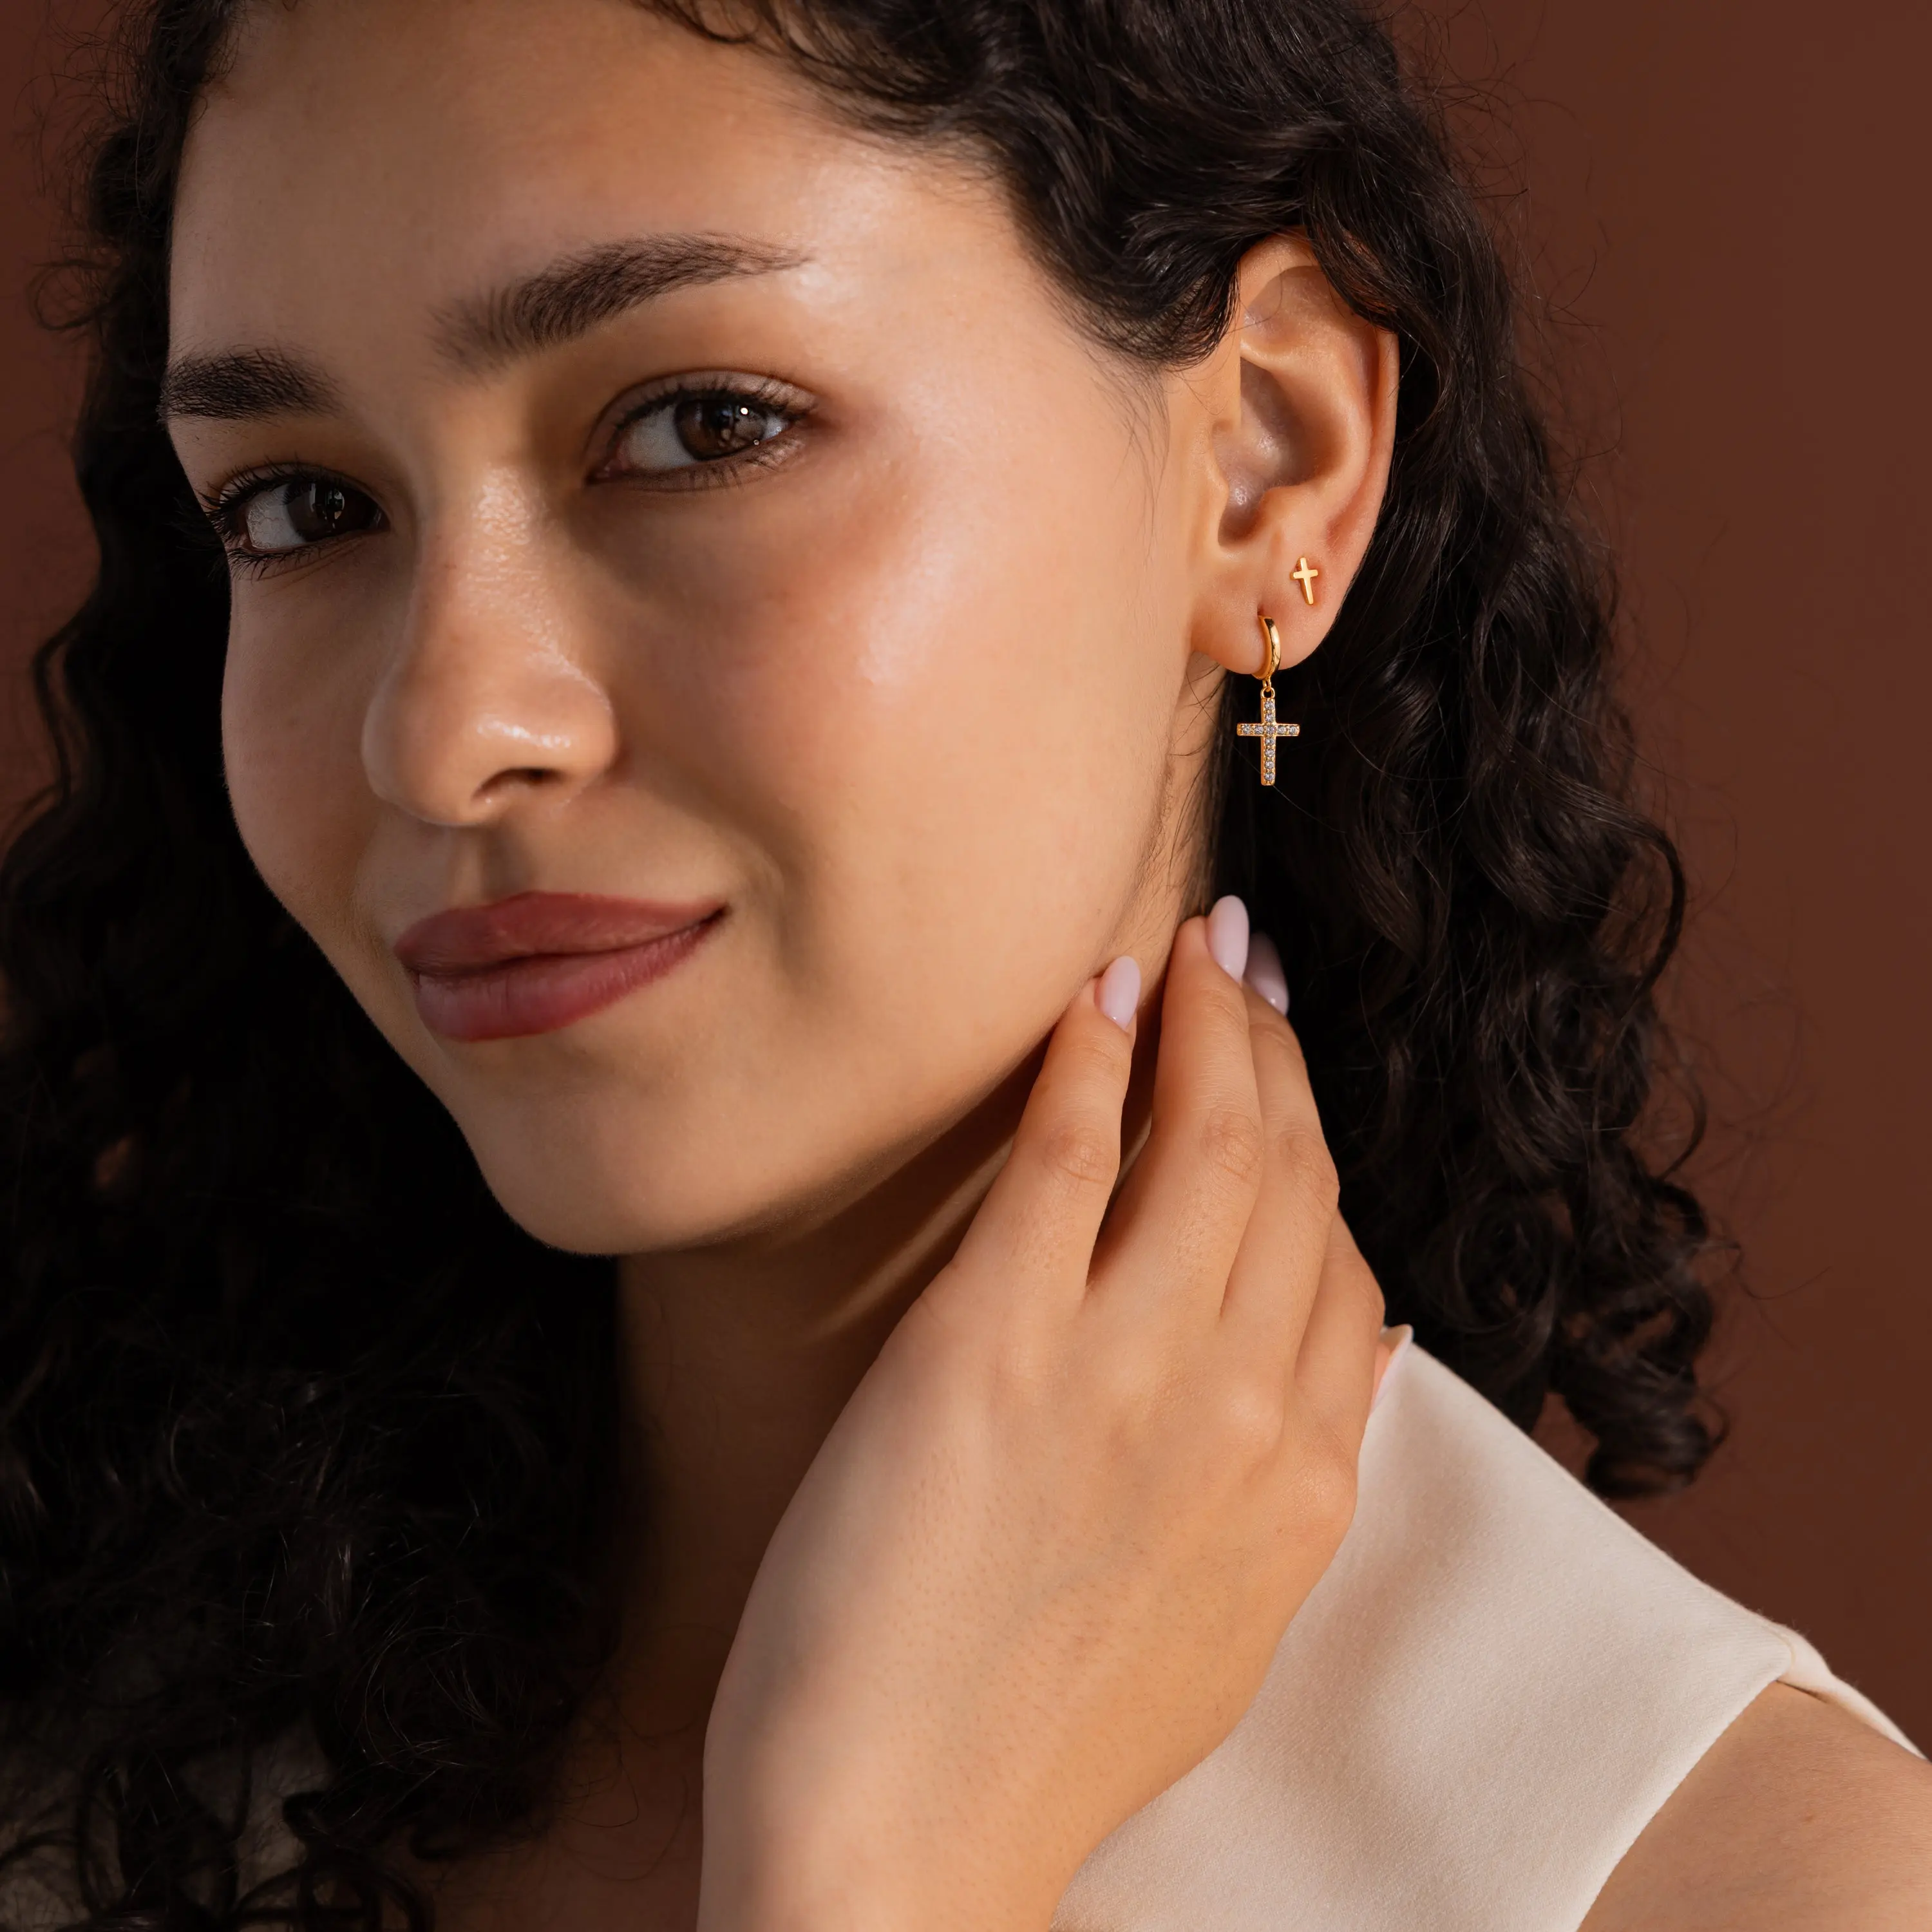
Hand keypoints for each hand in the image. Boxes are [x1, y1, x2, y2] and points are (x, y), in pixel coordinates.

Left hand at [699, 908, 1385, 1931]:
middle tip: (1248, 970)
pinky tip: (1098, 998)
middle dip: (1277, 1051)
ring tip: (1190, 954)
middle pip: (1290, 1178)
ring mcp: (1125, 1372)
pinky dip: (1093, 1061)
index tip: (1286, 1081)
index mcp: (1304, 1484)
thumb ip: (1273, 1493)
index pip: (1346, 1267)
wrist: (900, 1844)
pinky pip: (1071, 1161)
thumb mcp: (1216, 1627)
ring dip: (1206, 1025)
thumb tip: (1301, 1383)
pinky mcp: (992, 1347)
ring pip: (1209, 1143)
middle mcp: (1243, 1410)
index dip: (1319, 1151)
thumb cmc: (1036, 1742)